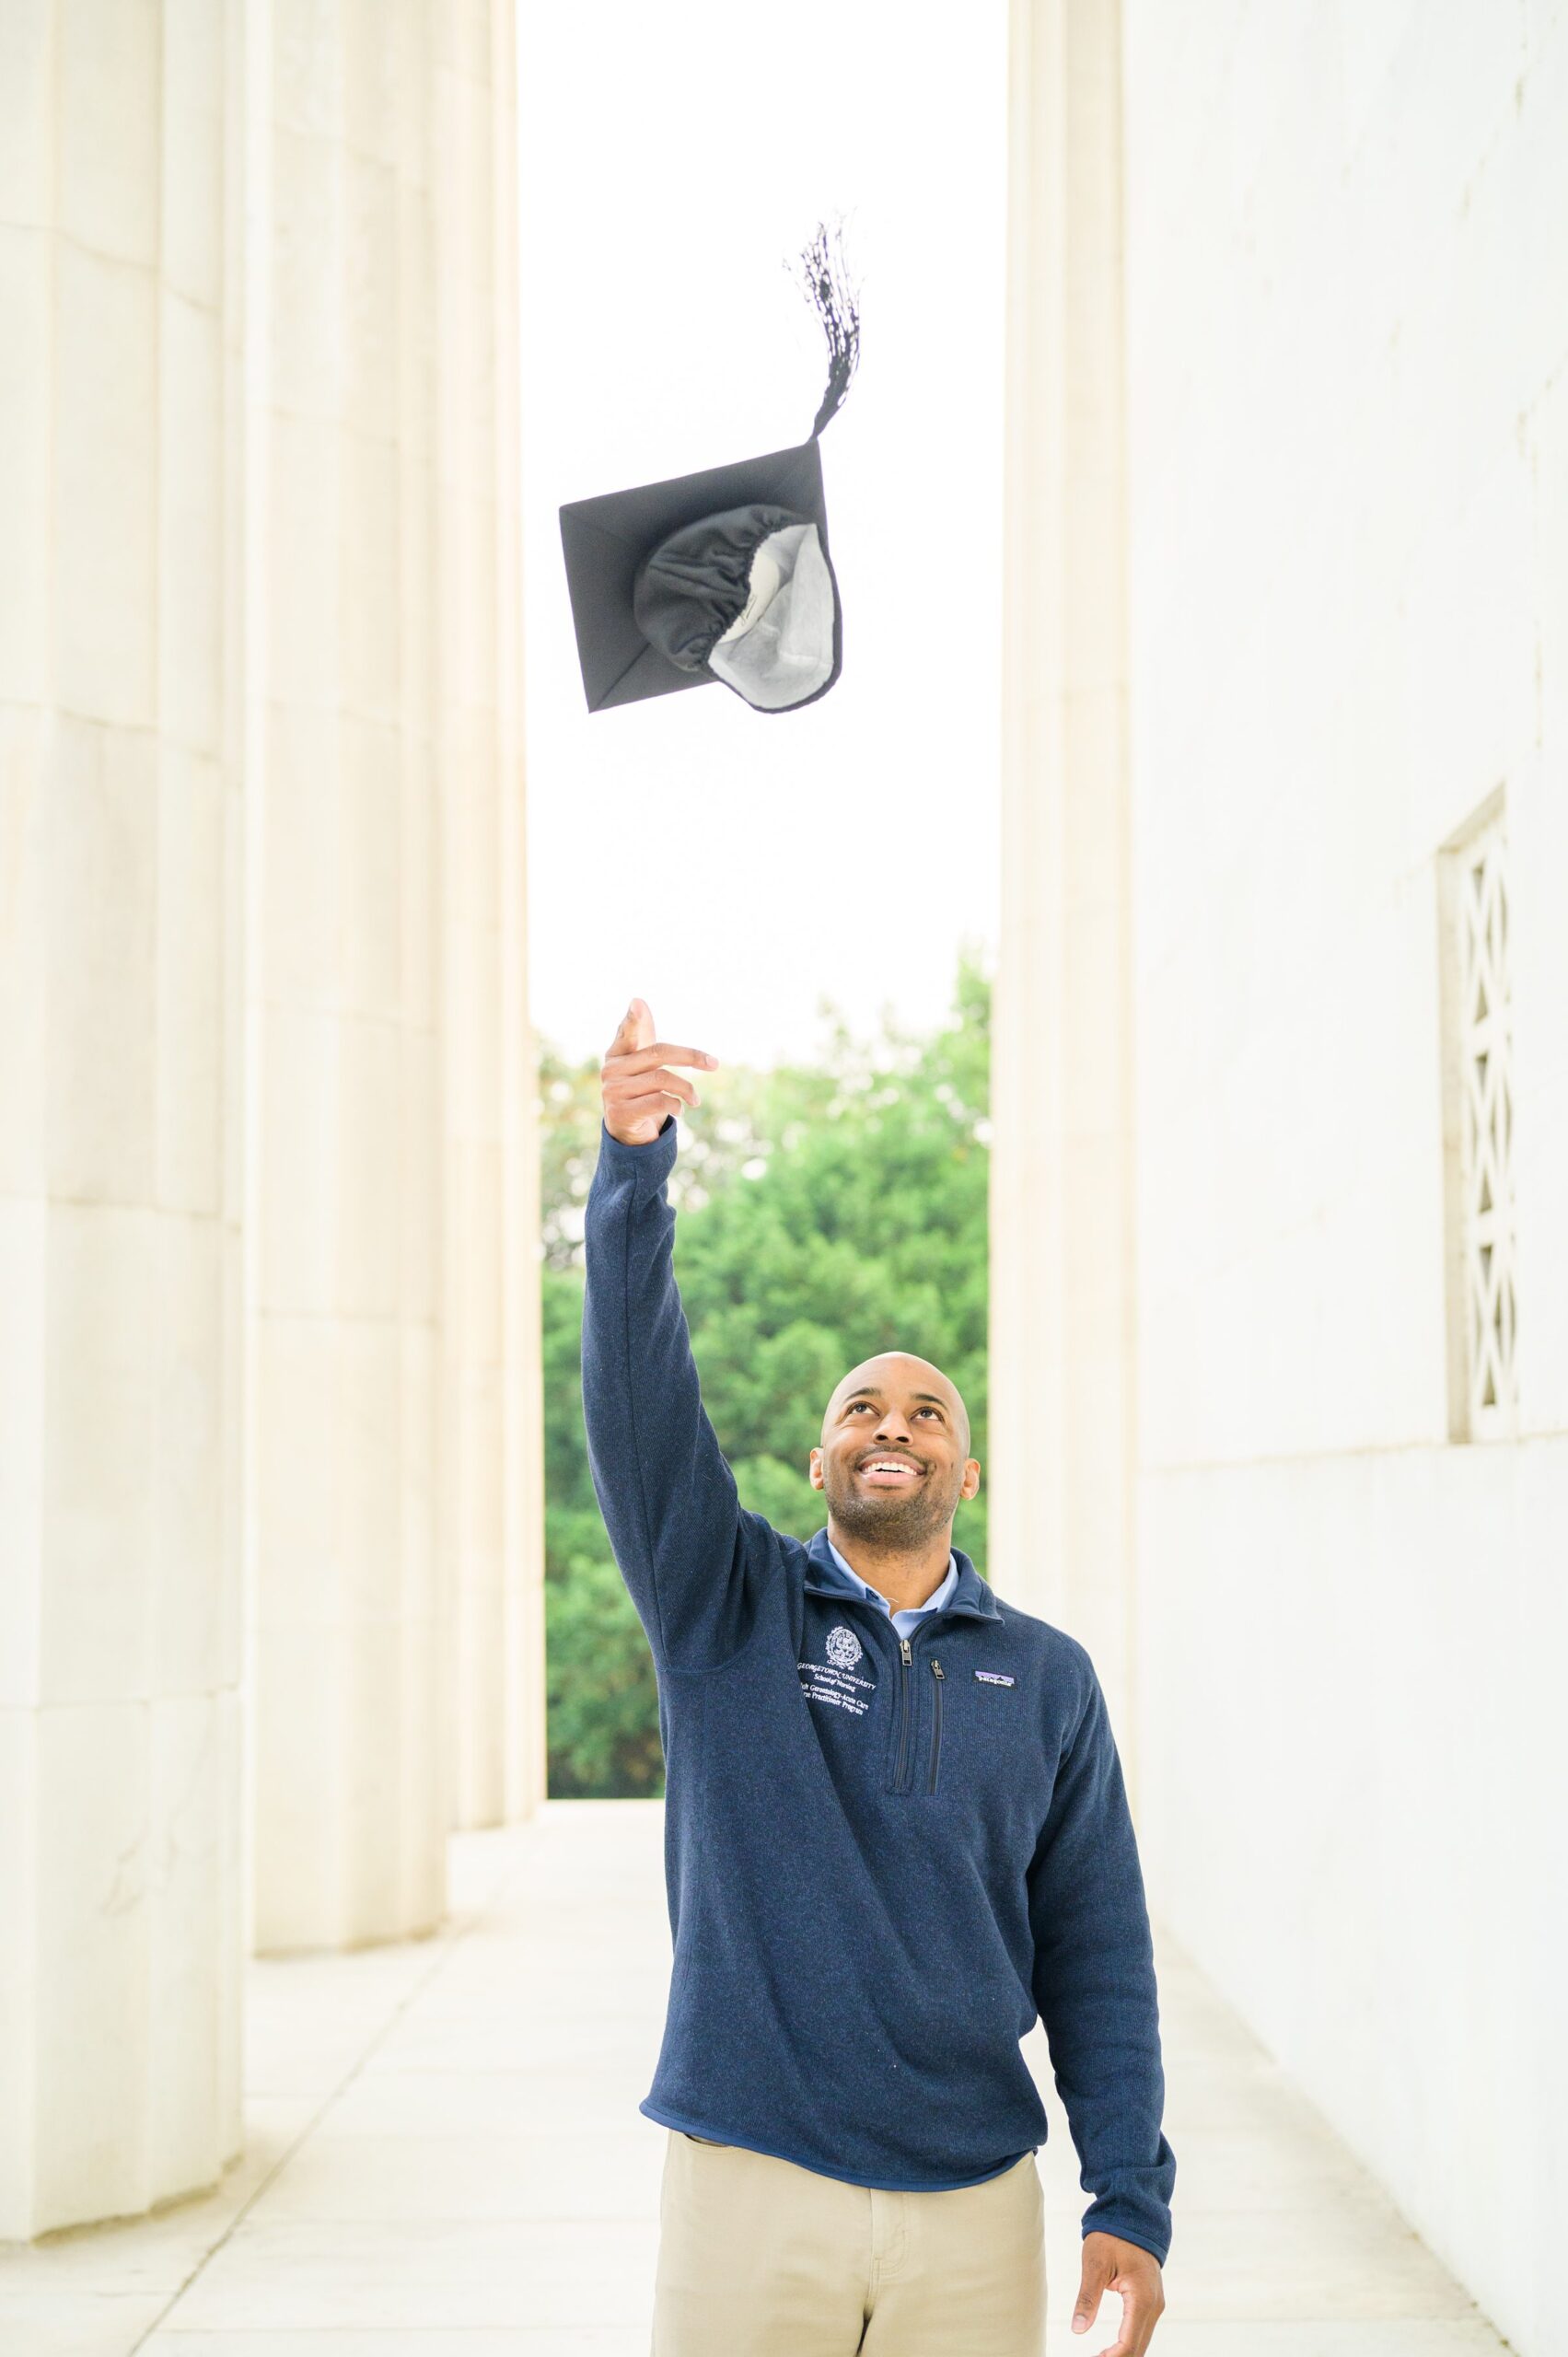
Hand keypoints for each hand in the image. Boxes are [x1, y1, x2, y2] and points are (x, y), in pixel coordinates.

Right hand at [601, 998, 718, 1146]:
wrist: (626, 1129)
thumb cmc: (639, 1088)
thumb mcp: (642, 1062)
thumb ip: (642, 1034)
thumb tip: (638, 1000)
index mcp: (617, 1052)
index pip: (627, 1031)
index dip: (634, 1018)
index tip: (639, 1002)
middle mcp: (611, 1069)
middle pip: (658, 1053)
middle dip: (690, 1056)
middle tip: (714, 1063)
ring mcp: (613, 1091)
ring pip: (662, 1079)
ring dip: (686, 1089)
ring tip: (695, 1100)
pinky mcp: (620, 1112)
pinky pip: (658, 1101)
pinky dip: (676, 1105)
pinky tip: (680, 1110)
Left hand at [1071, 2232, 1164, 2354]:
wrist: (1133, 2216)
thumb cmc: (1112, 2236)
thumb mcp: (1095, 2264)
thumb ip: (1087, 2298)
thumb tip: (1078, 2329)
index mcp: (1142, 2298)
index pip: (1129, 2343)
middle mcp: (1154, 2305)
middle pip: (1138, 2347)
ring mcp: (1155, 2304)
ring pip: (1141, 2341)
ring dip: (1123, 2353)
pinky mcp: (1151, 2301)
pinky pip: (1141, 2330)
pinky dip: (1128, 2343)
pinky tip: (1111, 2350)